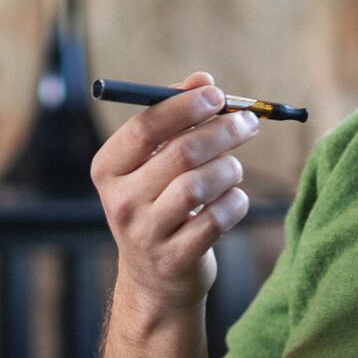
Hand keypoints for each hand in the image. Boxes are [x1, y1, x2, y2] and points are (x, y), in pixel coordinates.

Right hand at [91, 71, 259, 312]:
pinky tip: (234, 199)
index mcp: (108, 168)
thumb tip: (202, 79)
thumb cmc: (159, 203)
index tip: (217, 94)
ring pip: (201, 185)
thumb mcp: (155, 162)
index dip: (185, 106)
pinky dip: (235, 202)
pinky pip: (217, 218)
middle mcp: (120, 201)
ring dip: (229, 168)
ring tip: (234, 168)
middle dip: (222, 131)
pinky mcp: (175, 258)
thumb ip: (176, 118)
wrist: (155, 278)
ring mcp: (145, 233)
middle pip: (180, 153)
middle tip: (249, 122)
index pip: (145, 127)